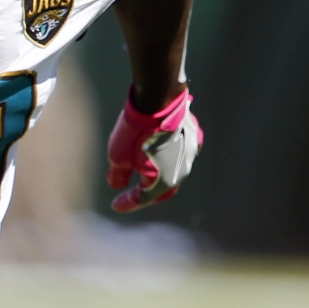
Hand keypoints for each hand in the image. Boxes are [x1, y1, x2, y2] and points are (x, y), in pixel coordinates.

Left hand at [107, 88, 202, 212]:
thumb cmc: (136, 133)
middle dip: (147, 193)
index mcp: (165, 183)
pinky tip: (160, 152)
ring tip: (144, 173)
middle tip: (133, 194)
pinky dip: (168, 156)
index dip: (127, 203)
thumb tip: (117, 185)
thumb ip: (118, 175)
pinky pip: (180, 152)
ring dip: (159, 174)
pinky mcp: (193, 137)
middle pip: (163, 188)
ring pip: (174, 170)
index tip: (115, 205)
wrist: (157, 101)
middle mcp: (182, 171)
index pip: (143, 198)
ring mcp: (191, 153)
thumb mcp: (118, 157)